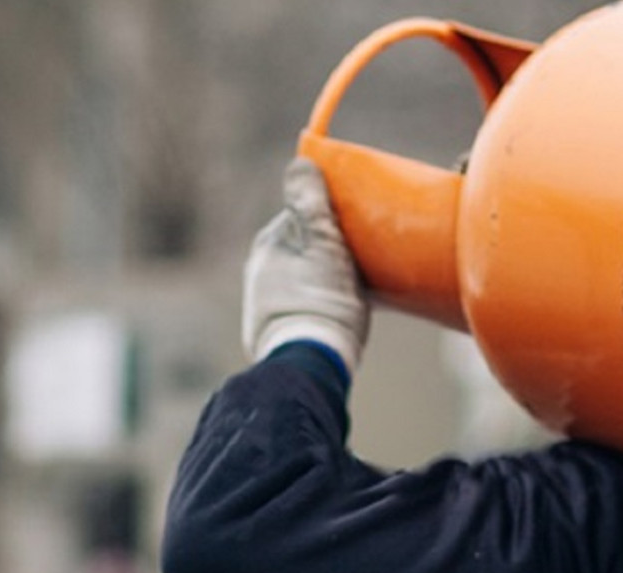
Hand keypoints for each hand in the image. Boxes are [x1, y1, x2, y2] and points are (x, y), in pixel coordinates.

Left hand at [242, 158, 369, 373]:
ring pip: (304, 276)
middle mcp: (259, 270)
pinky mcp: (275, 330)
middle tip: (363, 258)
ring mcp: (264, 302)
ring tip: (355, 289)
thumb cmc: (320, 298)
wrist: (308, 361)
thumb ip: (310, 202)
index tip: (359, 227)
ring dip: (326, 277)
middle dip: (330, 248)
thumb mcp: (322, 242)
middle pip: (304, 246)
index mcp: (268, 244)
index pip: (305, 215)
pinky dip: (321, 301)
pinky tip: (341, 311)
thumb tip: (299, 162)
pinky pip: (304, 302)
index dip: (334, 218)